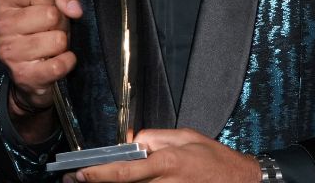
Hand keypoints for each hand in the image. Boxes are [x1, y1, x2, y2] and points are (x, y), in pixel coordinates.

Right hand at [0, 0, 82, 112]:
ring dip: (61, 42)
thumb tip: (74, 10)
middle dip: (59, 21)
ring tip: (51, 43)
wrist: (33, 64)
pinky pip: (58, 66)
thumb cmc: (41, 21)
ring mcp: (8, 53)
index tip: (45, 4)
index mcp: (1, 1)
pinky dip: (67, 61)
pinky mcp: (22, 75)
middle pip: (49, 14)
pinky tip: (58, 58)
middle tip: (51, 27)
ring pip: (57, 40)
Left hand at [72, 128, 258, 182]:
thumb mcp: (185, 137)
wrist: (239, 181)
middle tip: (75, 180)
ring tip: (91, 182)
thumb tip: (131, 140)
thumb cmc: (214, 159)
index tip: (80, 172)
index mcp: (167, 162)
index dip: (99, 174)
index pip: (125, 171)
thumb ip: (154, 137)